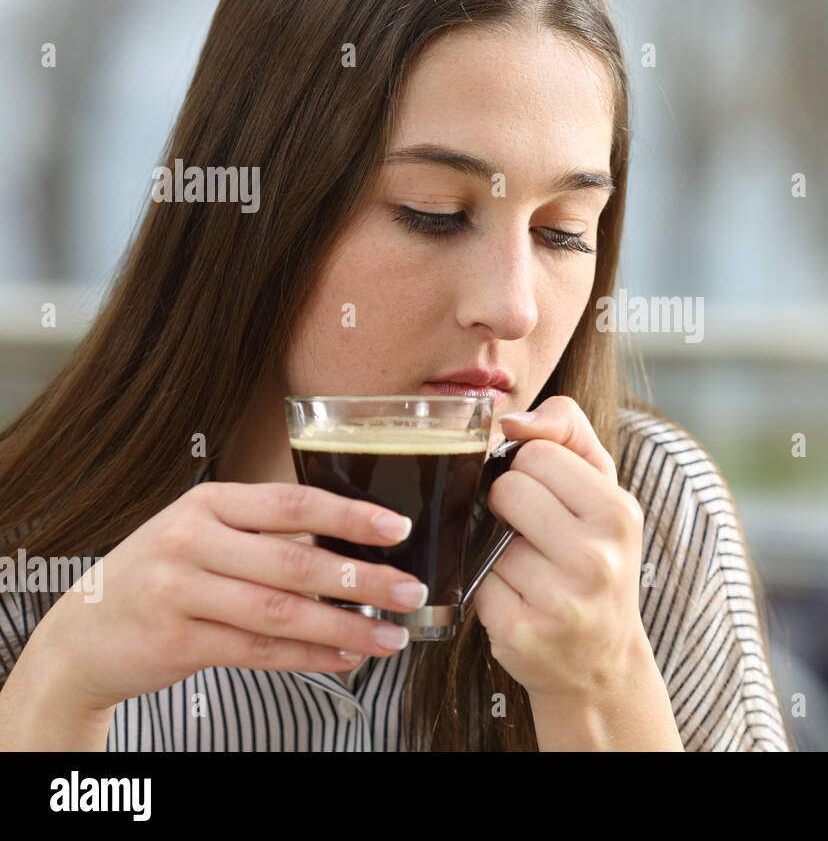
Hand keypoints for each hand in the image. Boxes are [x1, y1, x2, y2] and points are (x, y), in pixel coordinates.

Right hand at [32, 482, 430, 711]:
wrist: (83, 634)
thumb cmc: (162, 576)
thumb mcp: (204, 535)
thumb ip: (267, 534)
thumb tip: (354, 547)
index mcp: (208, 503)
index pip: (293, 502)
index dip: (350, 514)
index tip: (398, 527)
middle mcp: (190, 540)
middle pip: (295, 561)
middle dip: (364, 579)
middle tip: (412, 591)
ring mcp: (178, 591)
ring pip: (282, 612)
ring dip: (346, 628)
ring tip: (391, 637)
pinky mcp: (176, 641)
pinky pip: (259, 651)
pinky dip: (310, 657)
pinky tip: (345, 657)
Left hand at [477, 396, 648, 701]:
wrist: (602, 661)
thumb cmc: (597, 559)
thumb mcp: (602, 491)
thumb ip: (567, 433)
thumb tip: (511, 419)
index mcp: (619, 513)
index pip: (536, 453)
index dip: (529, 471)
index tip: (548, 499)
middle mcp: (596, 558)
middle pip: (507, 489)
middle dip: (508, 507)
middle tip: (533, 534)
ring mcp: (559, 601)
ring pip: (487, 538)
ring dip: (497, 551)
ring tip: (530, 573)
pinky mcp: (521, 634)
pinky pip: (474, 582)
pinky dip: (488, 588)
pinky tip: (518, 601)